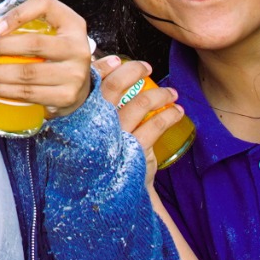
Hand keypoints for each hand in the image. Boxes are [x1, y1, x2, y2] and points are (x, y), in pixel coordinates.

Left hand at [0, 0, 95, 116]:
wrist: (81, 86)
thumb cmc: (58, 47)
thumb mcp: (52, 17)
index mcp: (73, 22)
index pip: (44, 6)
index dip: (16, 14)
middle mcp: (79, 46)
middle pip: (34, 45)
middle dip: (1, 48)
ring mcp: (75, 73)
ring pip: (29, 73)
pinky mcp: (67, 97)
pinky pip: (31, 94)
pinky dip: (6, 91)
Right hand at [96, 54, 185, 186]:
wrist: (106, 198)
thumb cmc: (99, 160)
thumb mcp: (87, 136)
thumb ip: (89, 112)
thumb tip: (100, 81)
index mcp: (81, 117)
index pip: (90, 83)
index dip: (104, 67)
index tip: (118, 61)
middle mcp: (96, 124)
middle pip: (115, 86)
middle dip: (134, 71)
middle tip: (146, 68)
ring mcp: (116, 137)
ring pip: (141, 102)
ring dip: (160, 94)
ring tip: (171, 93)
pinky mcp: (135, 150)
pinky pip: (157, 124)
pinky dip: (170, 115)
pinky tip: (177, 112)